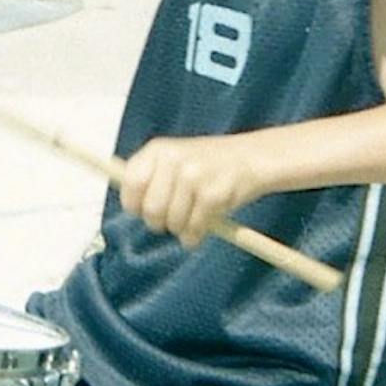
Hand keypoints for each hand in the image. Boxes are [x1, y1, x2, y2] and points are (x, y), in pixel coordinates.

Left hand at [119, 134, 265, 248]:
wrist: (255, 156)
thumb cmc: (209, 163)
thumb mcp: (175, 158)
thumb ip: (151, 177)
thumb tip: (129, 205)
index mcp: (158, 149)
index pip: (130, 184)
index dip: (134, 204)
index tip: (144, 211)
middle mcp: (173, 159)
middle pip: (150, 209)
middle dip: (159, 223)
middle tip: (171, 221)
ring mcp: (194, 176)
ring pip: (172, 222)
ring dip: (180, 230)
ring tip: (191, 222)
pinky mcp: (213, 194)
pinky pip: (194, 228)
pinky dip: (195, 237)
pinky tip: (201, 231)